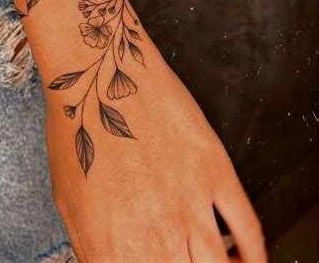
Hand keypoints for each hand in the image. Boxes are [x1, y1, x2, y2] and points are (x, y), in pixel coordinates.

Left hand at [45, 37, 265, 262]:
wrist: (99, 75)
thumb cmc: (78, 129)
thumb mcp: (67, 200)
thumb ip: (92, 246)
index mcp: (111, 247)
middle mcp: (155, 235)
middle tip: (178, 259)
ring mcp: (189, 204)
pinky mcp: (214, 171)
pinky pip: (247, 228)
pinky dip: (252, 253)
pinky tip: (245, 257)